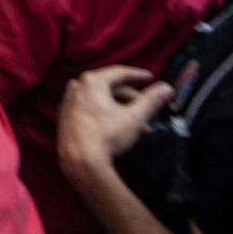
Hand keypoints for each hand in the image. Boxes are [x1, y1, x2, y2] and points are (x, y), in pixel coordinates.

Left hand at [58, 65, 172, 177]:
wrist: (81, 161)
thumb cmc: (107, 136)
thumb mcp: (134, 117)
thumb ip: (151, 100)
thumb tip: (167, 88)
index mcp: (92, 81)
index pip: (119, 73)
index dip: (138, 75)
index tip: (150, 78)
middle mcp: (77, 87)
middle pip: (110, 88)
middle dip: (132, 100)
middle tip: (147, 109)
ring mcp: (69, 102)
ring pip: (101, 100)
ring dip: (121, 109)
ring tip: (138, 125)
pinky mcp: (65, 117)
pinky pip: (89, 109)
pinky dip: (105, 114)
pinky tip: (118, 127)